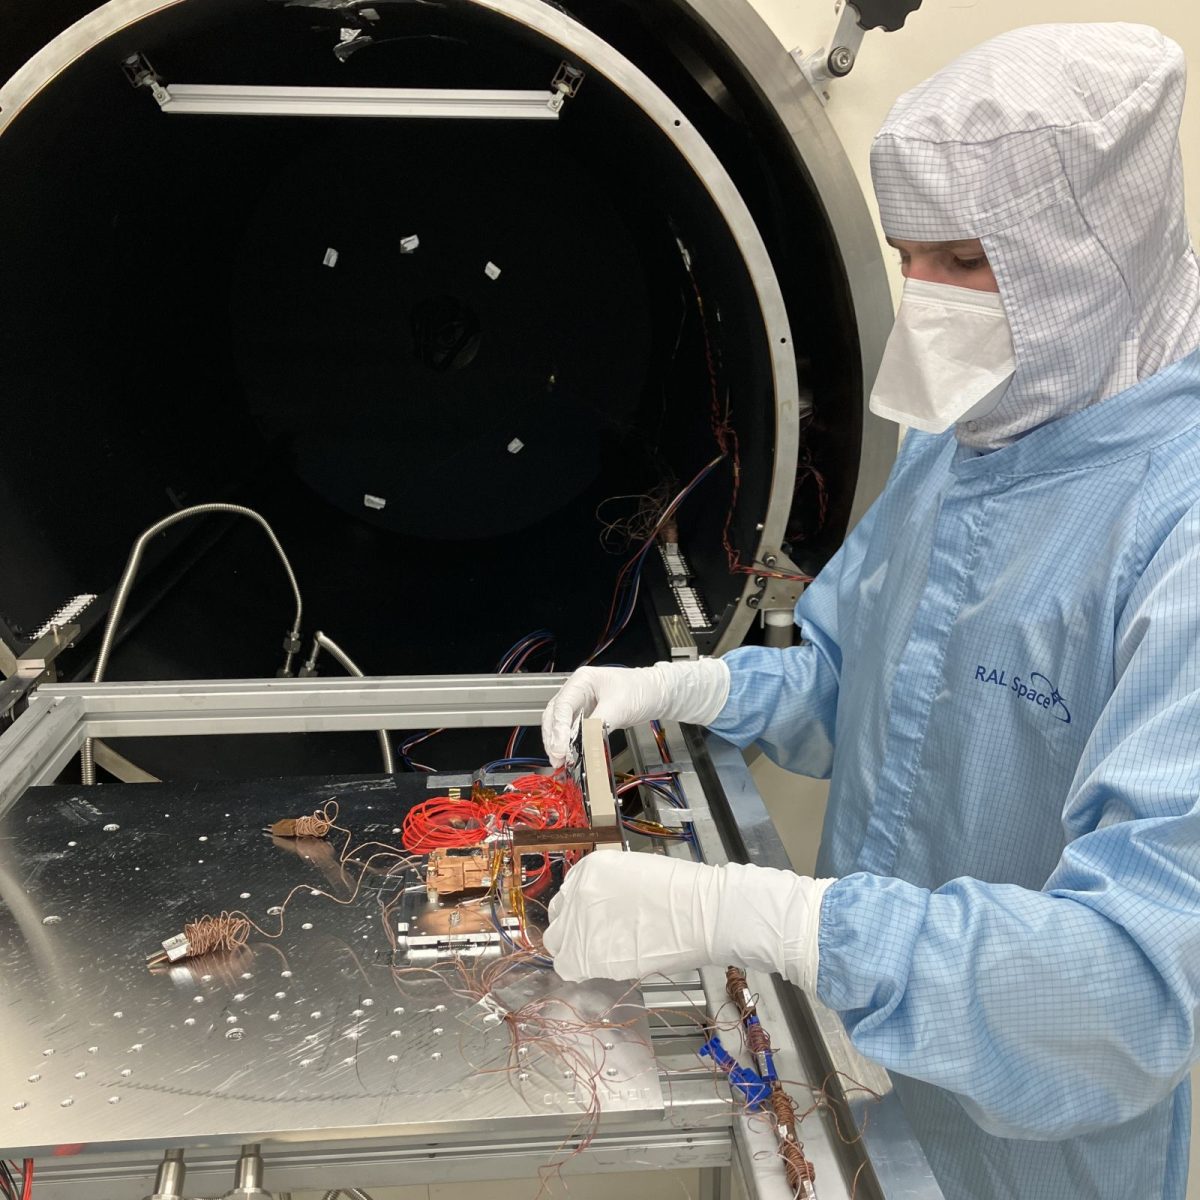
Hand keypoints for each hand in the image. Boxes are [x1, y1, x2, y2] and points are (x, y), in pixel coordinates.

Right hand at [540, 659, 730, 766]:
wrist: (658, 693)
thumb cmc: (641, 690)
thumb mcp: (619, 707)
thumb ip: (598, 726)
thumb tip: (584, 746)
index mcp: (582, 680)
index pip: (562, 706)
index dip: (558, 730)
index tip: (560, 749)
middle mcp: (577, 690)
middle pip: (554, 715)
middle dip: (553, 738)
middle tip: (558, 759)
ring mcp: (581, 703)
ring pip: (560, 724)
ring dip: (558, 742)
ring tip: (562, 761)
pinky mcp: (588, 715)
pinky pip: (573, 730)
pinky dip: (570, 743)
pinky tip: (571, 755)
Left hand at [542, 851, 834, 992]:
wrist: (702, 912)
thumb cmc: (681, 891)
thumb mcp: (634, 874)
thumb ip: (608, 890)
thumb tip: (603, 909)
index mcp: (589, 869)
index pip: (568, 895)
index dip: (580, 912)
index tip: (593, 922)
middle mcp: (576, 893)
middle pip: (559, 920)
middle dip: (573, 931)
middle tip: (597, 941)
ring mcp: (578, 924)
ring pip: (559, 946)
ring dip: (575, 951)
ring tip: (604, 955)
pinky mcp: (587, 955)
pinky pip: (570, 968)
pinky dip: (583, 970)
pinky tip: (609, 966)